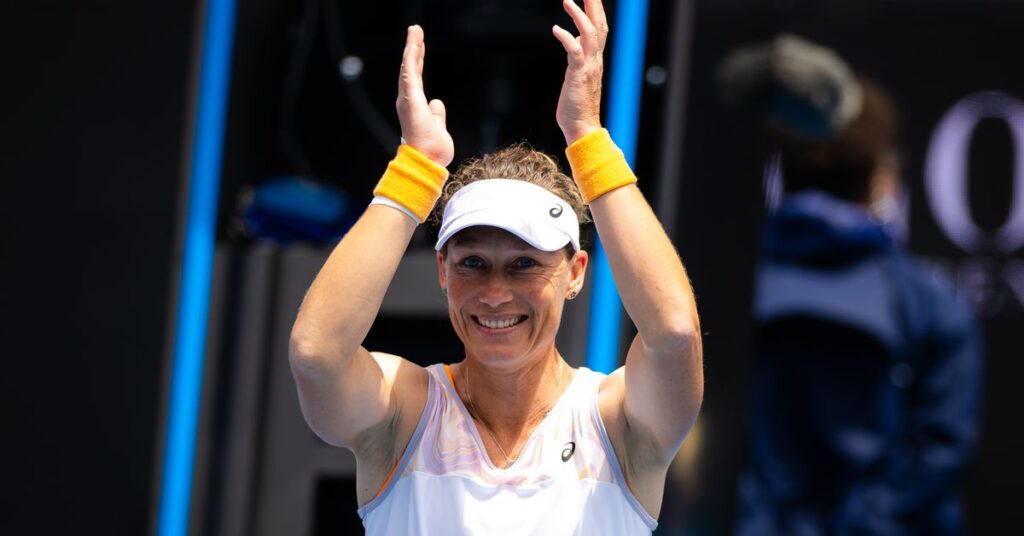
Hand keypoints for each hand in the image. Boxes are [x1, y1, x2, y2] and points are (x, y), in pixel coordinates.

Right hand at [396, 25, 453, 165]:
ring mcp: (408, 100)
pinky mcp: (411, 100)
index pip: (416, 79)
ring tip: (414, 30)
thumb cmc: (432, 151)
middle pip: (411, 69)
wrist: (428, 162)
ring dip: (412, 47)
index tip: (420, 46)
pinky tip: (412, 45)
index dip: (417, 61)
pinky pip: (410, 74)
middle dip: (413, 48)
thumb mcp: (439, 127)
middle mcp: (408, 102)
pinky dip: (410, 58)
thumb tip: (437, 103)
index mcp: (415, 107)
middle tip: (416, 30)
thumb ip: (437, 114)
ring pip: (409, 68)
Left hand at [552, 0, 607, 144]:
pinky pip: (574, 51)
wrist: (582, 126)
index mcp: (596, 59)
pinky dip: (566, 38)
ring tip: (568, 0)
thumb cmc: (577, 106)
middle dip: (594, 5)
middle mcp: (596, 60)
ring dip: (579, 15)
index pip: (600, 29)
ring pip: (589, 34)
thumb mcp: (579, 76)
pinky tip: (556, 29)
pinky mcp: (578, 75)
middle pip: (599, 25)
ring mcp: (589, 66)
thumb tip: (573, 42)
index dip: (596, 10)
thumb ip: (579, 58)